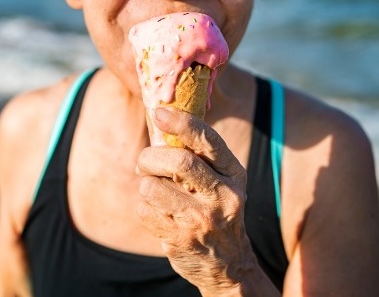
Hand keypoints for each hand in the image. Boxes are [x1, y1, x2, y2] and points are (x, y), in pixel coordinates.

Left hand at [136, 107, 259, 294]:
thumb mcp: (220, 181)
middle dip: (150, 158)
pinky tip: (160, 215)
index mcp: (234, 174)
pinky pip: (144, 210)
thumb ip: (198, 156)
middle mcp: (224, 196)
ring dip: (145, 186)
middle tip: (144, 163)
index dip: (181, 122)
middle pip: (178, 161)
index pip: (208, 140)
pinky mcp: (181, 239)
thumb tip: (160, 121)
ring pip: (153, 187)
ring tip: (156, 194)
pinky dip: (144, 208)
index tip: (159, 112)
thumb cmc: (215, 210)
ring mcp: (203, 220)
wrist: (229, 265)